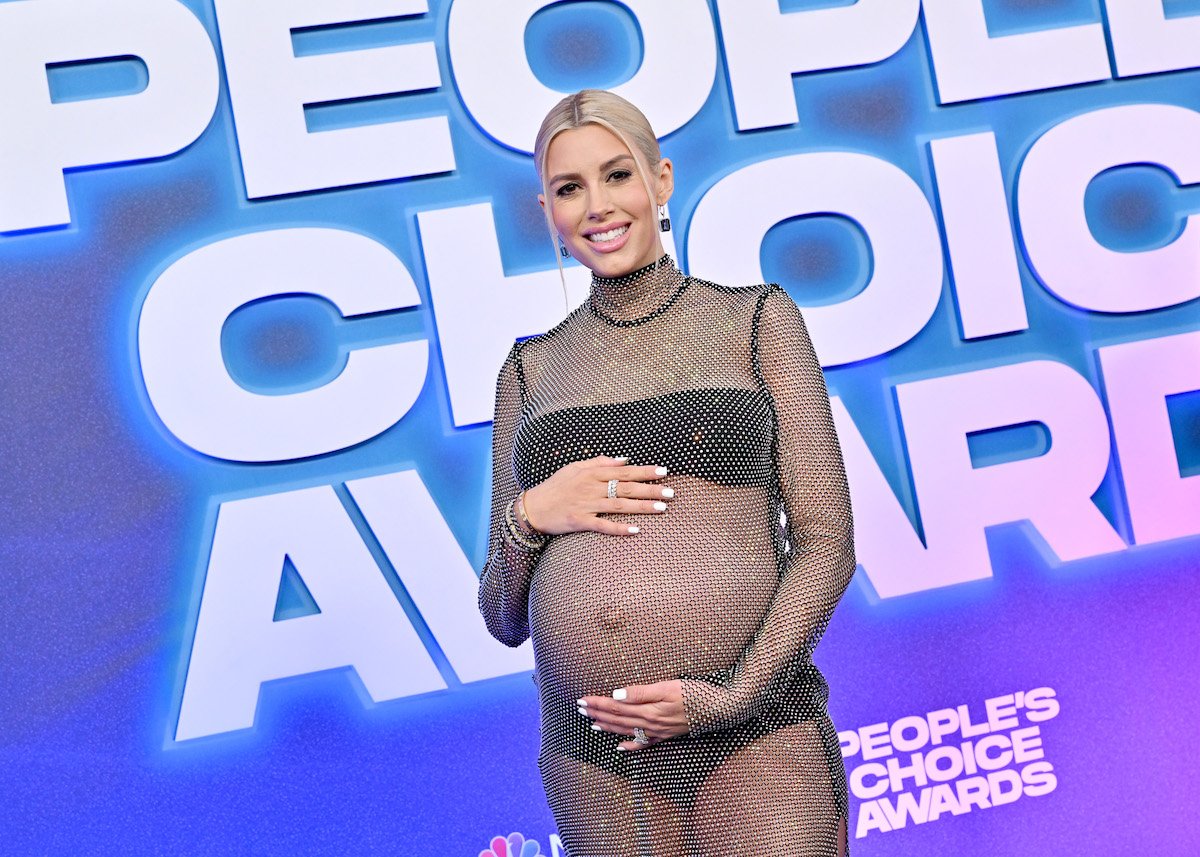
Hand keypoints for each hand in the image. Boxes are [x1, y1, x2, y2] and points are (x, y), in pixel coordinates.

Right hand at [521, 455, 675, 536]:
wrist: (533, 507)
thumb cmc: (555, 486)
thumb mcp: (575, 468)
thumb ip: (599, 462)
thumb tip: (624, 459)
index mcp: (591, 473)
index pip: (624, 471)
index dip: (644, 471)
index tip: (663, 472)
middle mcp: (591, 487)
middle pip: (626, 487)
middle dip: (650, 489)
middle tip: (671, 492)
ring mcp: (586, 504)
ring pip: (619, 505)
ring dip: (642, 506)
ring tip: (662, 508)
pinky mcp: (580, 521)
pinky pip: (603, 525)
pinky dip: (619, 528)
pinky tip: (636, 530)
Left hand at [577, 680, 688, 750]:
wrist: (720, 710)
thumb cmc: (696, 694)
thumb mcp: (668, 686)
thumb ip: (641, 692)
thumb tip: (615, 696)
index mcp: (649, 710)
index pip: (616, 707)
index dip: (597, 703)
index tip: (582, 699)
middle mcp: (651, 723)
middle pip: (618, 719)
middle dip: (597, 713)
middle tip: (579, 708)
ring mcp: (658, 732)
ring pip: (627, 731)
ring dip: (607, 727)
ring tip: (591, 724)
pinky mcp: (666, 735)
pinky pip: (643, 744)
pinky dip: (630, 746)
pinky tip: (619, 747)